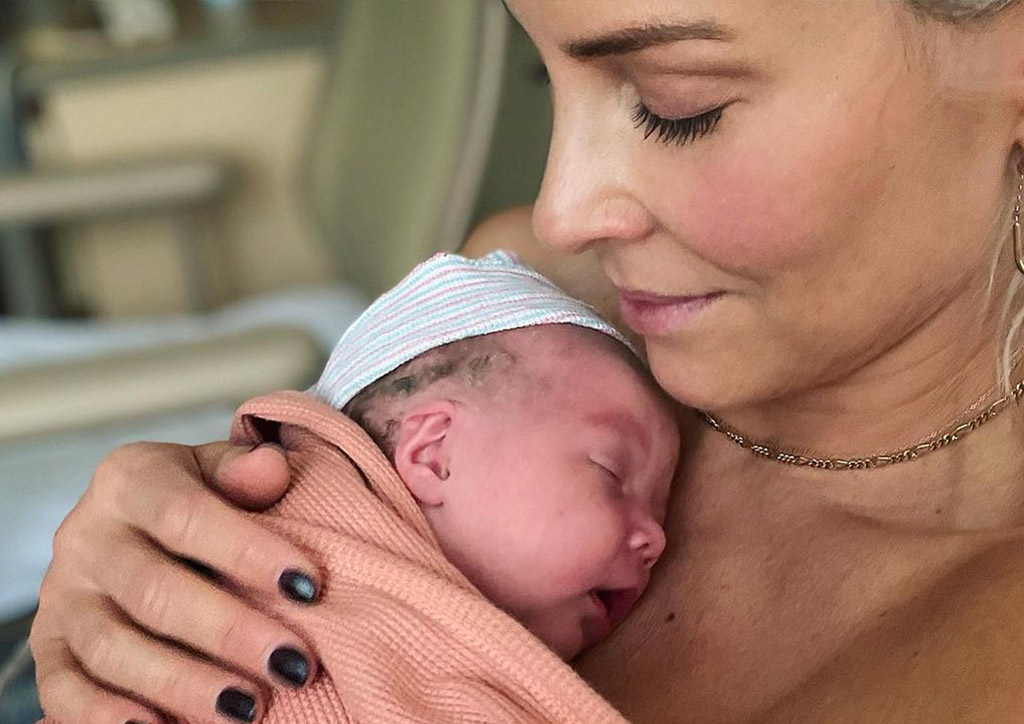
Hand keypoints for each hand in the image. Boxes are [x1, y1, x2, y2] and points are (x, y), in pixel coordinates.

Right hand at [30, 441, 321, 723]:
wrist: (133, 528)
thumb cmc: (198, 501)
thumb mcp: (219, 473)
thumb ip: (243, 472)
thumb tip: (270, 469)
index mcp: (130, 479)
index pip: (186, 516)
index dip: (248, 552)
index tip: (308, 587)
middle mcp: (86, 536)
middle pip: (154, 591)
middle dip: (229, 632)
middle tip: (292, 664)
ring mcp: (62, 596)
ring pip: (114, 648)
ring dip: (184, 683)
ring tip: (248, 708)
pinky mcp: (48, 648)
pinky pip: (63, 689)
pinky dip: (104, 716)